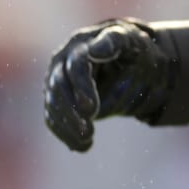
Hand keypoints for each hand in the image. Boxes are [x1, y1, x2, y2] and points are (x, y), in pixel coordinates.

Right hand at [44, 19, 188, 151]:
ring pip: (53, 104)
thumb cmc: (134, 51)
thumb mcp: (133, 43)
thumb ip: (116, 42)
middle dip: (71, 110)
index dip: (82, 86)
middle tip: (88, 130)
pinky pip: (55, 119)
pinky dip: (65, 134)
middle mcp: (63, 62)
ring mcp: (58, 82)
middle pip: (59, 86)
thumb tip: (95, 50)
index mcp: (81, 45)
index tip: (91, 109)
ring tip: (86, 140)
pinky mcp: (59, 101)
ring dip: (67, 125)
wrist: (132, 65)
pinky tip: (81, 146)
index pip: (77, 65)